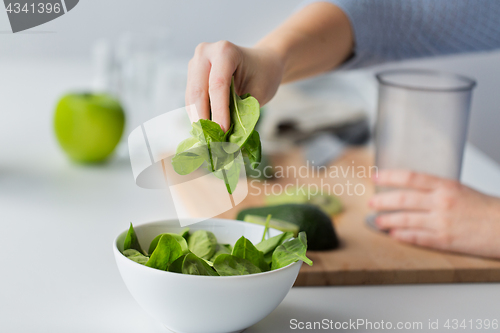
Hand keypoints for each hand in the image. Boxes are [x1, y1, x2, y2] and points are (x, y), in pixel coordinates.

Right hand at [185, 41, 283, 131]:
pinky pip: (191, 99)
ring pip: (191, 97)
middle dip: (204, 117)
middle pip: (199, 90)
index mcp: (225, 51)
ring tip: (208, 138)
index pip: (218, 85)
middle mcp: (205, 52)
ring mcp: (196, 62)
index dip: (219, 111)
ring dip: (198, 118)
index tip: (223, 131)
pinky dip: (197, 115)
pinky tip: (206, 129)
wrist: (261, 63)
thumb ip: (243, 111)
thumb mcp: (259, 93)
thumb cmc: (263, 75)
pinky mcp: (192, 75)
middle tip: (211, 139)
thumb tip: (229, 137)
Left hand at [370, 170, 499, 258]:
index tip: (374, 177)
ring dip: (387, 220)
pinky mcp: (445, 240)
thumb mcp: (460, 190)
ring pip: (405, 219)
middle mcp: (441, 202)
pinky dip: (402, 236)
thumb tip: (412, 191)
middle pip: (402, 199)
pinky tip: (393, 235)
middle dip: (382, 201)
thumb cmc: (486, 209)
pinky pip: (417, 237)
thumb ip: (436, 190)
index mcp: (445, 186)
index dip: (389, 177)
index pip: (410, 177)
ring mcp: (441, 222)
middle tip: (371, 203)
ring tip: (378, 221)